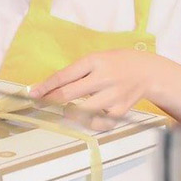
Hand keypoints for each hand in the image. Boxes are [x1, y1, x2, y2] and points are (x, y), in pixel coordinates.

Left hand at [29, 50, 152, 126]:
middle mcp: (104, 78)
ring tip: (64, 112)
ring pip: (82, 111)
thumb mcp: (97, 59)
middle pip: (69, 94)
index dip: (46, 86)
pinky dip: (89, 122)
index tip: (33, 93)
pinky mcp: (120, 110)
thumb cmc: (117, 63)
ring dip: (68, 113)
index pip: (64, 76)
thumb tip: (51, 88)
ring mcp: (113, 95)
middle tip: (40, 105)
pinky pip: (98, 121)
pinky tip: (87, 118)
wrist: (147, 72)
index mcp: (95, 61)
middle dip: (50, 101)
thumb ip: (77, 72)